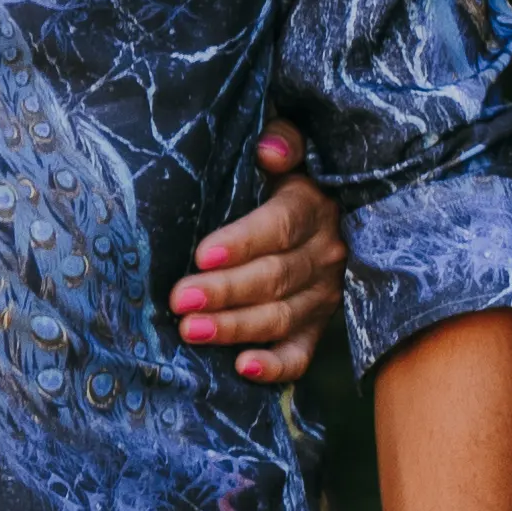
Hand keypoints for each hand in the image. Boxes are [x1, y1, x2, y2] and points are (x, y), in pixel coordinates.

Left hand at [171, 125, 346, 385]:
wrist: (331, 209)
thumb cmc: (284, 176)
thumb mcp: (290, 149)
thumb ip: (284, 140)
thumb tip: (270, 150)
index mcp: (312, 206)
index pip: (280, 226)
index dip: (242, 242)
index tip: (202, 254)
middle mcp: (324, 253)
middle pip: (275, 276)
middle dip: (224, 290)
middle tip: (179, 300)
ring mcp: (323, 294)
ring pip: (282, 316)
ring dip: (236, 327)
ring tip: (191, 331)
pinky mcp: (318, 326)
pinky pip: (302, 353)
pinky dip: (277, 366)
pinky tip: (244, 370)